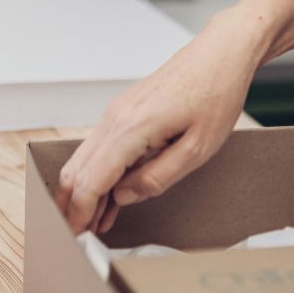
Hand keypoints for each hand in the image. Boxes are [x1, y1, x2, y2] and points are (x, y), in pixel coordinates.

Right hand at [56, 10, 256, 235]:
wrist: (220, 53)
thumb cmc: (216, 95)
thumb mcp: (197, 149)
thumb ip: (157, 178)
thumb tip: (122, 197)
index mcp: (131, 128)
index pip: (91, 180)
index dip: (80, 213)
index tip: (76, 239)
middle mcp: (115, 118)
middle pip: (78, 170)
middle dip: (73, 206)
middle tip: (77, 239)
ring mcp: (117, 111)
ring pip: (84, 159)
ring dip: (84, 192)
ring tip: (92, 225)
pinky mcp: (124, 110)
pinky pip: (100, 147)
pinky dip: (96, 173)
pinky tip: (108, 196)